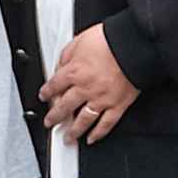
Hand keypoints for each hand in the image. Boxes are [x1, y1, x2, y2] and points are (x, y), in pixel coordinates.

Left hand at [40, 25, 140, 145]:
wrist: (133, 44)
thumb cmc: (109, 39)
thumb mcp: (79, 40)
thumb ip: (67, 55)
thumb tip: (61, 65)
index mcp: (74, 72)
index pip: (54, 86)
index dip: (47, 92)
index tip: (44, 97)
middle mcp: (85, 88)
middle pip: (64, 107)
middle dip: (54, 117)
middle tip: (50, 123)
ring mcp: (101, 99)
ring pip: (83, 120)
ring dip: (73, 131)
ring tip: (68, 138)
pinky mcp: (118, 105)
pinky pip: (106, 124)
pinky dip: (98, 133)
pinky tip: (92, 138)